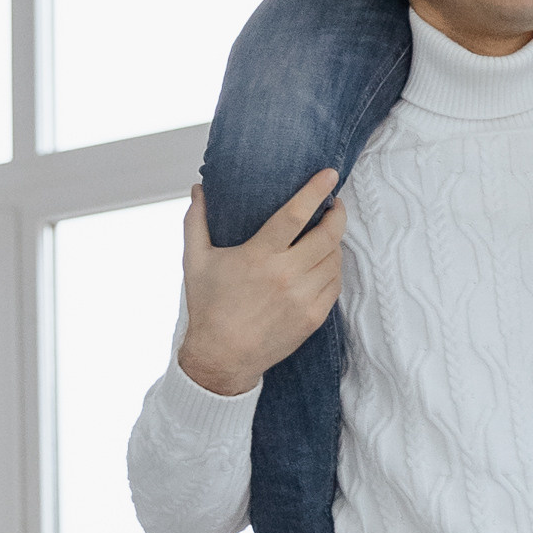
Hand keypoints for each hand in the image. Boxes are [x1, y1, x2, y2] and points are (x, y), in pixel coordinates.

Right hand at [176, 175, 343, 396]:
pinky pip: (335, 284)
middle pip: (327, 235)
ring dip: (335, 242)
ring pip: (335, 259)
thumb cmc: (208, 307)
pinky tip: (324, 262)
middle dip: (337, 214)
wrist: (222, 358)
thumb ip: (196, 221)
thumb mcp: (195, 261)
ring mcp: (303, 298)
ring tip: (327, 234)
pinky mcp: (314, 317)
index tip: (330, 174)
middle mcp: (286, 275)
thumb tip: (198, 189)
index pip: (296, 214)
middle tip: (334, 205)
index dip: (316, 191)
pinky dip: (333, 268)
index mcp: (259, 256)